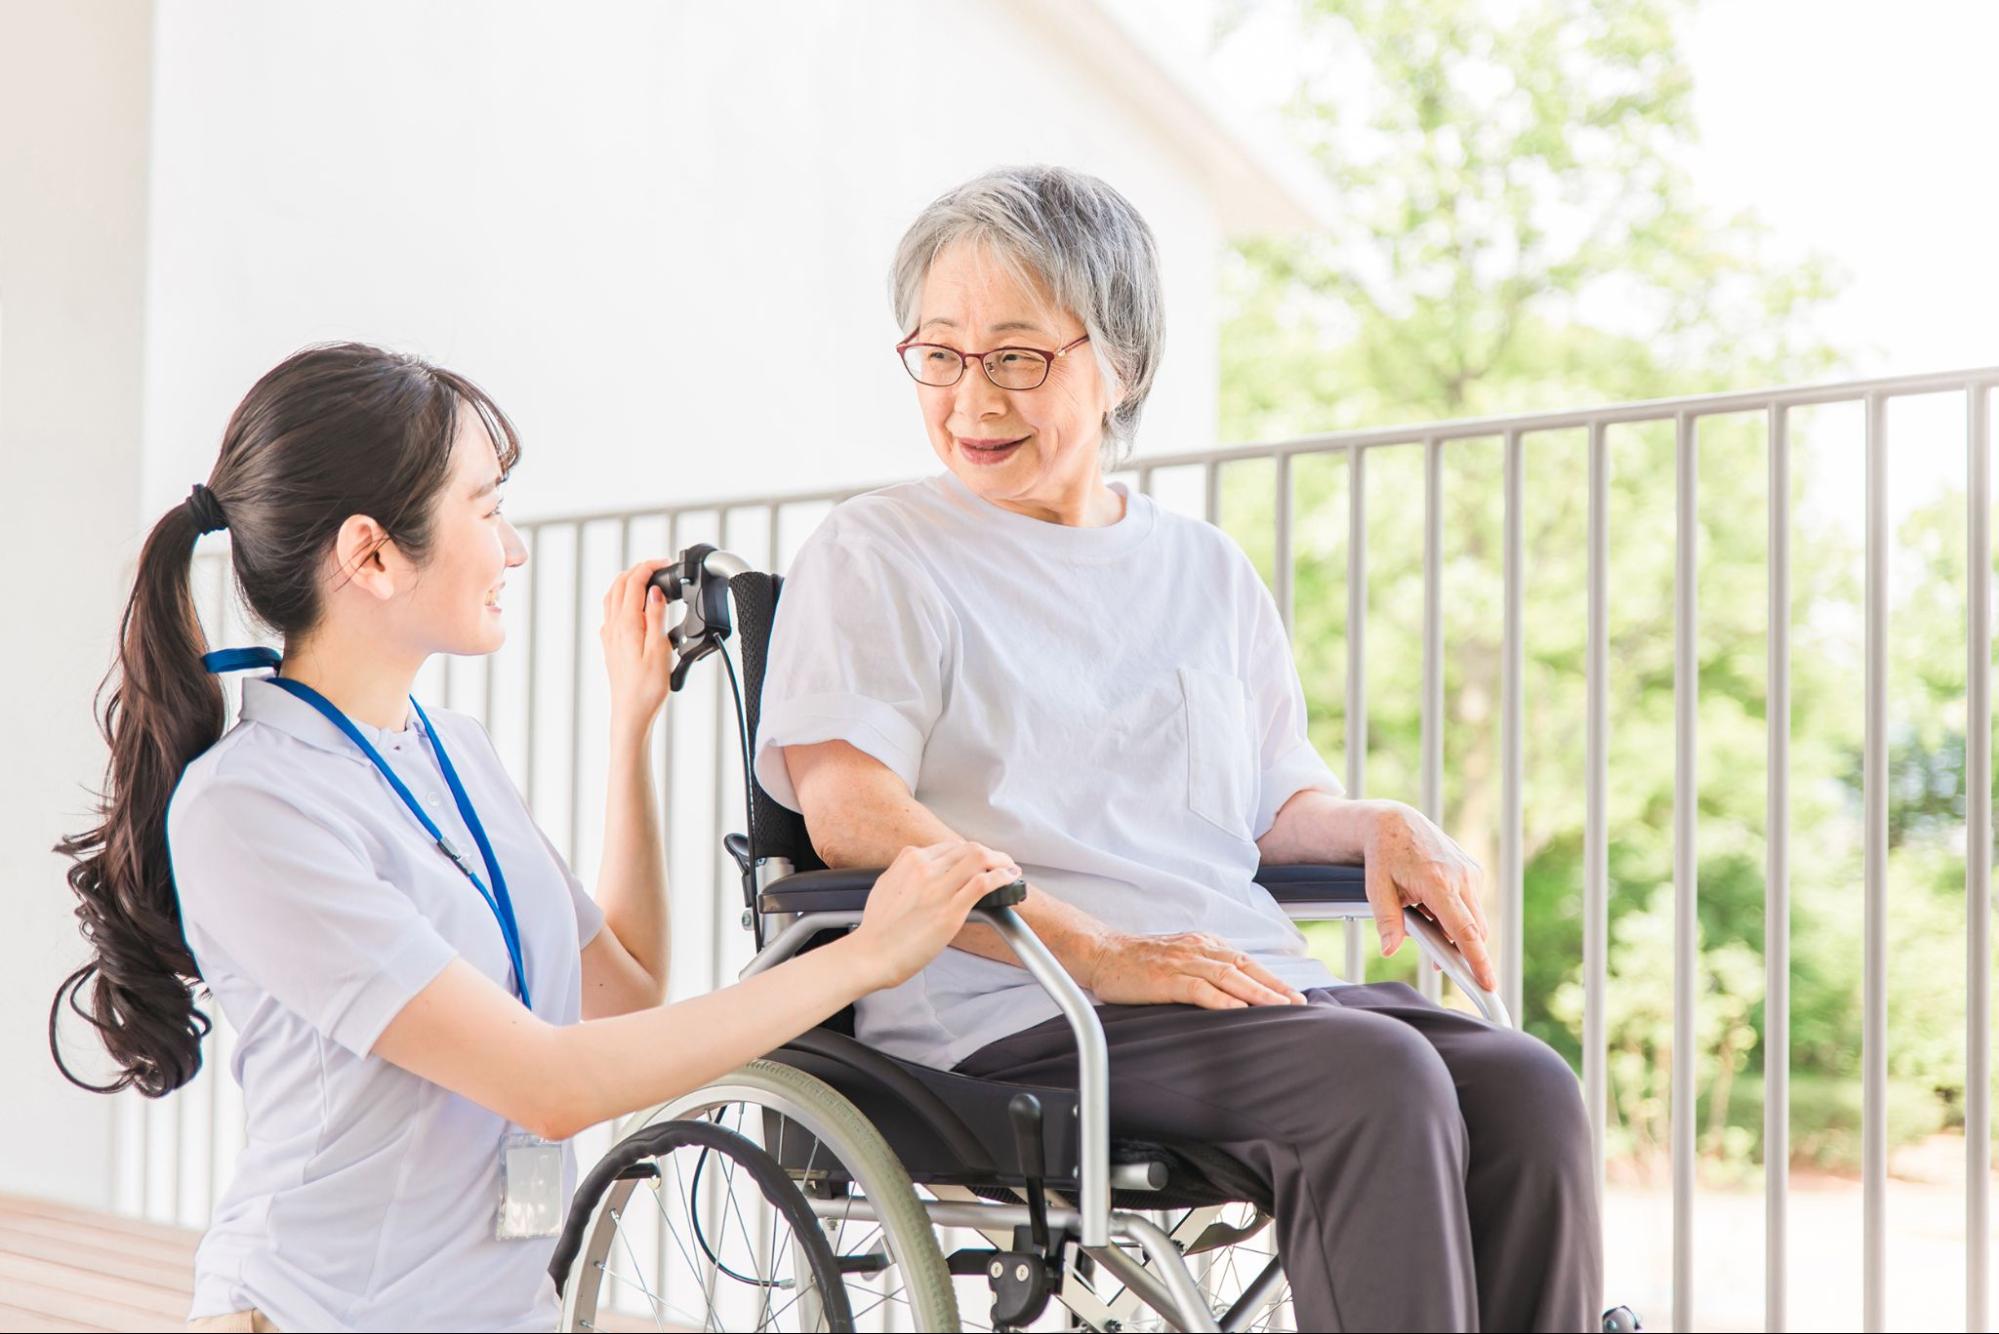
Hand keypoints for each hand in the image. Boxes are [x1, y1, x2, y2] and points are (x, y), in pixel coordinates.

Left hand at [600, 558, 677, 732]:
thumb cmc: (647, 688)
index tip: (664, 562)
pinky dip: (622, 599)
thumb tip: (654, 591)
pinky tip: (634, 607)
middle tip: (657, 567)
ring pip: (612, 597)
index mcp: (627, 624)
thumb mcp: (659, 650)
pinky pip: (611, 612)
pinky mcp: (611, 645)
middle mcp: (614, 627)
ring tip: (646, 580)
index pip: (633, 583)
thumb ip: (656, 617)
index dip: (648, 567)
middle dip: (637, 570)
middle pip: (619, 585)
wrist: (631, 713)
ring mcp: (610, 636)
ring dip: (627, 582)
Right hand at [849, 842, 1022, 990]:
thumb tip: (923, 871)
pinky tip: (1008, 880)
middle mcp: (925, 869)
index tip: (979, 861)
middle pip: (969, 848)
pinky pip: (983, 883)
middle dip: (991, 854)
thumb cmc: (877, 929)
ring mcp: (939, 889)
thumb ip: (906, 873)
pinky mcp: (951, 911)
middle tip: (1002, 863)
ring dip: (1002, 862)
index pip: (950, 847)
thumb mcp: (886, 886)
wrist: (870, 955)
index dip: (970, 853)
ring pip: (980, 859)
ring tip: (1010, 870)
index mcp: (909, 861)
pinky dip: (1001, 877)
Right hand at [1080, 930, 1306, 1009]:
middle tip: (1299, 1005)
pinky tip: (1239, 1011)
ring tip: (1280, 1009)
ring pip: (1229, 977)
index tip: (1294, 996)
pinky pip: (1200, 988)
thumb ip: (1204, 968)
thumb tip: (1232, 991)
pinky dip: (1222, 1000)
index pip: (1246, 961)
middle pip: (1245, 968)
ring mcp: (1182, 962)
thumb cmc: (1138, 962)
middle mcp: (1198, 948)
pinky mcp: (1166, 977)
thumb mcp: (1178, 957)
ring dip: (1257, 994)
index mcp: (1204, 944)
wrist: (1102, 953)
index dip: (1272, 979)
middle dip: (1275, 987)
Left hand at [1362, 803, 1497, 991]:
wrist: (1395, 823)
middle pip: (1475, 931)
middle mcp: (1462, 877)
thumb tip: (1389, 950)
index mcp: (1438, 882)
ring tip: (1425, 923)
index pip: (1464, 931)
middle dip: (1465, 953)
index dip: (1478, 961)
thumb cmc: (1384, 855)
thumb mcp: (1377, 887)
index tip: (1488, 984)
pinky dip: (1459, 916)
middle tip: (1442, 966)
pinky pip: (1473, 906)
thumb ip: (1387, 920)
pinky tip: (1433, 908)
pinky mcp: (1474, 871)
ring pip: (1476, 920)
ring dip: (1458, 933)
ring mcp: (1471, 873)